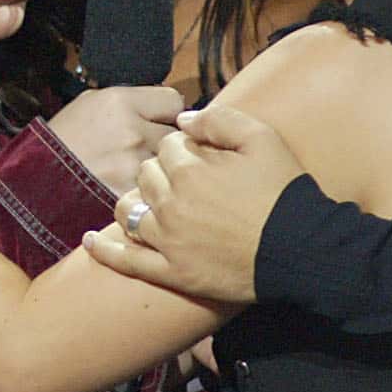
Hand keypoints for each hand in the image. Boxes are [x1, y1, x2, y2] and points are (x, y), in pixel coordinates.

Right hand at [46, 86, 185, 194]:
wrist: (33, 180)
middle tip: (144, 150)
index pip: (173, 101)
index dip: (166, 113)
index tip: (159, 121)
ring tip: (133, 171)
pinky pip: (154, 190)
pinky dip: (147, 192)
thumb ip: (128, 100)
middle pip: (174, 135)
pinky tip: (129, 189)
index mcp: (121, 101)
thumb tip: (158, 104)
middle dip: (163, 143)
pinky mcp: (131, 193)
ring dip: (158, 169)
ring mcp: (134, 165)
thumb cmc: (61, 141)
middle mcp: (133, 130)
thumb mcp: (89, 104)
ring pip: (167, 165)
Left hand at [84, 105, 301, 303]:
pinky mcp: (171, 272)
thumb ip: (218, 120)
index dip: (184, 148)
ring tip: (148, 202)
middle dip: (160, 172)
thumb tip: (181, 119)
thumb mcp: (262, 139)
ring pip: (128, 211)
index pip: (166, 145)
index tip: (201, 157)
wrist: (301, 250)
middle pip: (145, 175)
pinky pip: (127, 261)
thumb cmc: (284, 192)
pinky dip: (105, 251)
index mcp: (190, 169)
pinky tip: (90, 241)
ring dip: (134, 201)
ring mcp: (167, 240)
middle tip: (186, 181)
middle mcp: (171, 204)